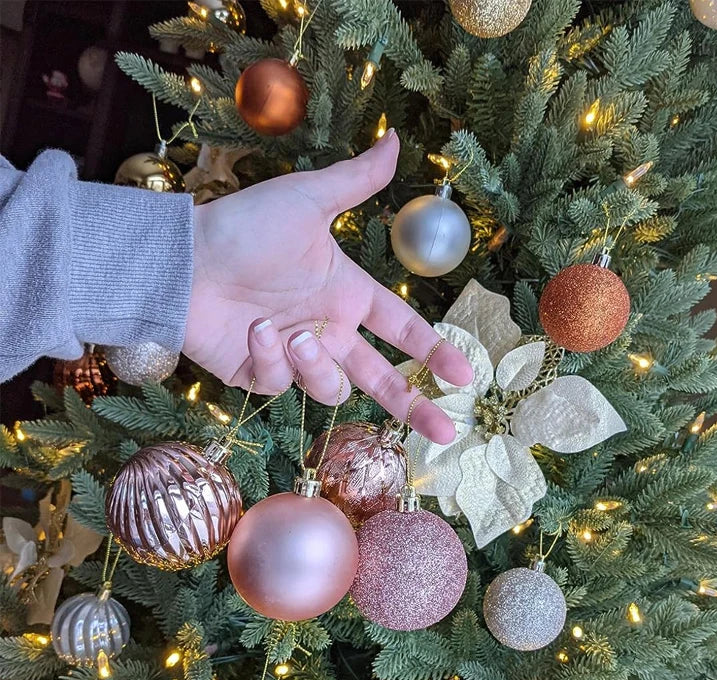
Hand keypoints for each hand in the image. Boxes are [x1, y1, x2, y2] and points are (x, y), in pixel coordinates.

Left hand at [187, 130, 471, 444]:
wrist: (182, 258)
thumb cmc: (244, 227)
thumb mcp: (307, 199)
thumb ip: (356, 180)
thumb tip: (394, 140)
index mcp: (347, 295)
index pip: (402, 329)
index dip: (434, 351)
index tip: (464, 375)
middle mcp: (328, 330)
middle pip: (381, 379)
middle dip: (413, 405)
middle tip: (445, 432)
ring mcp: (294, 356)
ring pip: (331, 388)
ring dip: (318, 367)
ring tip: (295, 336)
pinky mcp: (260, 375)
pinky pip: (281, 383)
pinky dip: (270, 358)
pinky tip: (252, 329)